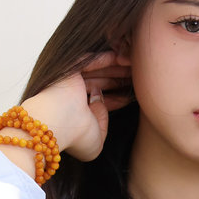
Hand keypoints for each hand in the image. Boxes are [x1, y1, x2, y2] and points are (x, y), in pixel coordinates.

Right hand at [22, 48, 133, 162]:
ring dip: (117, 68)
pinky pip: (91, 60)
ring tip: (136, 65)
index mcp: (77, 113)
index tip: (134, 95)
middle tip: (140, 76)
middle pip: (102, 83)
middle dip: (120, 79)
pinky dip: (106, 58)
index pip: (101, 101)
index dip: (118, 97)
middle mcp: (73, 96)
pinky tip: (123, 57)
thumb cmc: (74, 137)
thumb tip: (100, 102)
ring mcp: (70, 81)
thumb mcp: (97, 142)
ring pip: (99, 71)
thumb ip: (103, 124)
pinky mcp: (69, 68)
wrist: (58, 124)